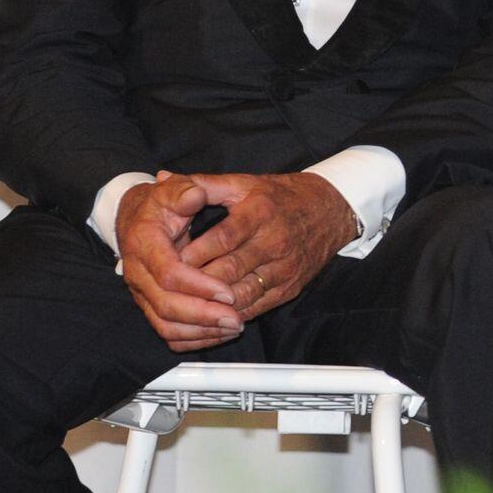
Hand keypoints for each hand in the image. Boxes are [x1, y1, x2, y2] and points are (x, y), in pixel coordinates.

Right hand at [116, 172, 243, 352]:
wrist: (136, 216)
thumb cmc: (161, 202)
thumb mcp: (174, 189)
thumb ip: (185, 190)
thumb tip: (194, 196)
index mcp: (144, 244)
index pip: (169, 274)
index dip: (199, 285)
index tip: (228, 291)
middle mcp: (138, 273)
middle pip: (167, 306)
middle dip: (203, 315)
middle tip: (236, 318)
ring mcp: (142, 292)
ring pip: (166, 324)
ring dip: (201, 331)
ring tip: (234, 327)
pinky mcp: (149, 304)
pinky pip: (167, 330)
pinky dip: (193, 337)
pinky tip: (219, 333)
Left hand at [179, 172, 356, 321]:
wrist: (331, 211)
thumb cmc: (280, 197)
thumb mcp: (245, 183)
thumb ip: (203, 184)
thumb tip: (161, 178)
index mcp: (262, 213)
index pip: (223, 238)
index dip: (194, 253)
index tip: (167, 261)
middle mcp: (276, 242)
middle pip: (229, 271)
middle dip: (195, 282)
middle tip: (166, 288)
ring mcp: (285, 268)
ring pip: (240, 294)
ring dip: (209, 303)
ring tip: (182, 304)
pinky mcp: (289, 288)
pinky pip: (254, 308)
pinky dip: (228, 314)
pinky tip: (207, 314)